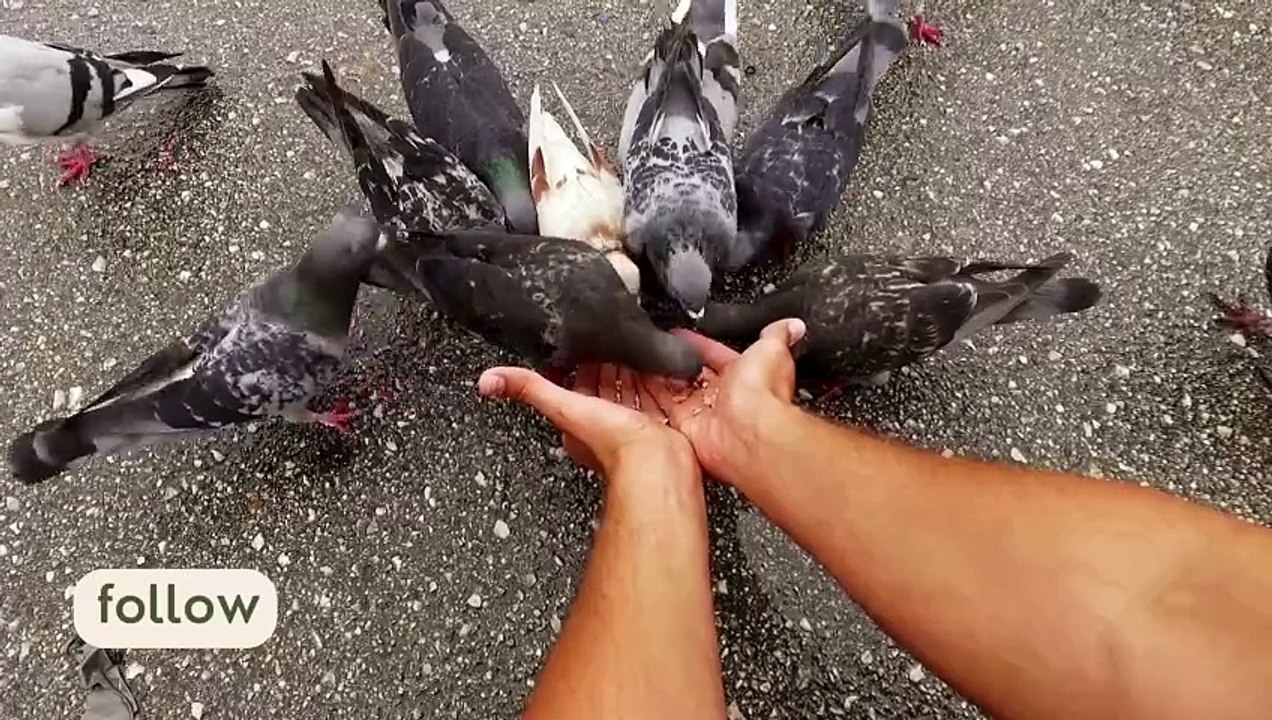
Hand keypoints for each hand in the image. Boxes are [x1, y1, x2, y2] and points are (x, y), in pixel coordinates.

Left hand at [478, 363, 697, 482]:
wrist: (656, 462)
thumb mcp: (562, 408)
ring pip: (627, 388)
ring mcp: (633, 422)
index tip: (571, 346)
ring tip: (629, 344)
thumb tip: (489, 380)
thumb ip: (530, 389)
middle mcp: (605, 422)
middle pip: (600, 385)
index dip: (570, 366)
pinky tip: (657, 365)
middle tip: (601, 338)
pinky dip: (654, 377)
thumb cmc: (613, 446)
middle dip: (602, 362)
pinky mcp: (658, 421)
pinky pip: (655, 392)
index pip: (569, 387)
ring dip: (629, 368)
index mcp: (578, 421)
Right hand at [647, 319, 805, 482]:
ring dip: (656, 378)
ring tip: (637, 361)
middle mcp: (722, 396)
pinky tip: (634, 384)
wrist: (749, 428)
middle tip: (653, 347)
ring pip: (672, 392)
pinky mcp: (685, 427)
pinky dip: (646, 399)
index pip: (713, 354)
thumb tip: (792, 324)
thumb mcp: (773, 349)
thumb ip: (778, 334)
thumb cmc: (763, 392)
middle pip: (690, 374)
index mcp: (742, 375)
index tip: (678, 334)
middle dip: (672, 362)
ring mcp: (703, 412)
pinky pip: (660, 411)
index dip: (696, 344)